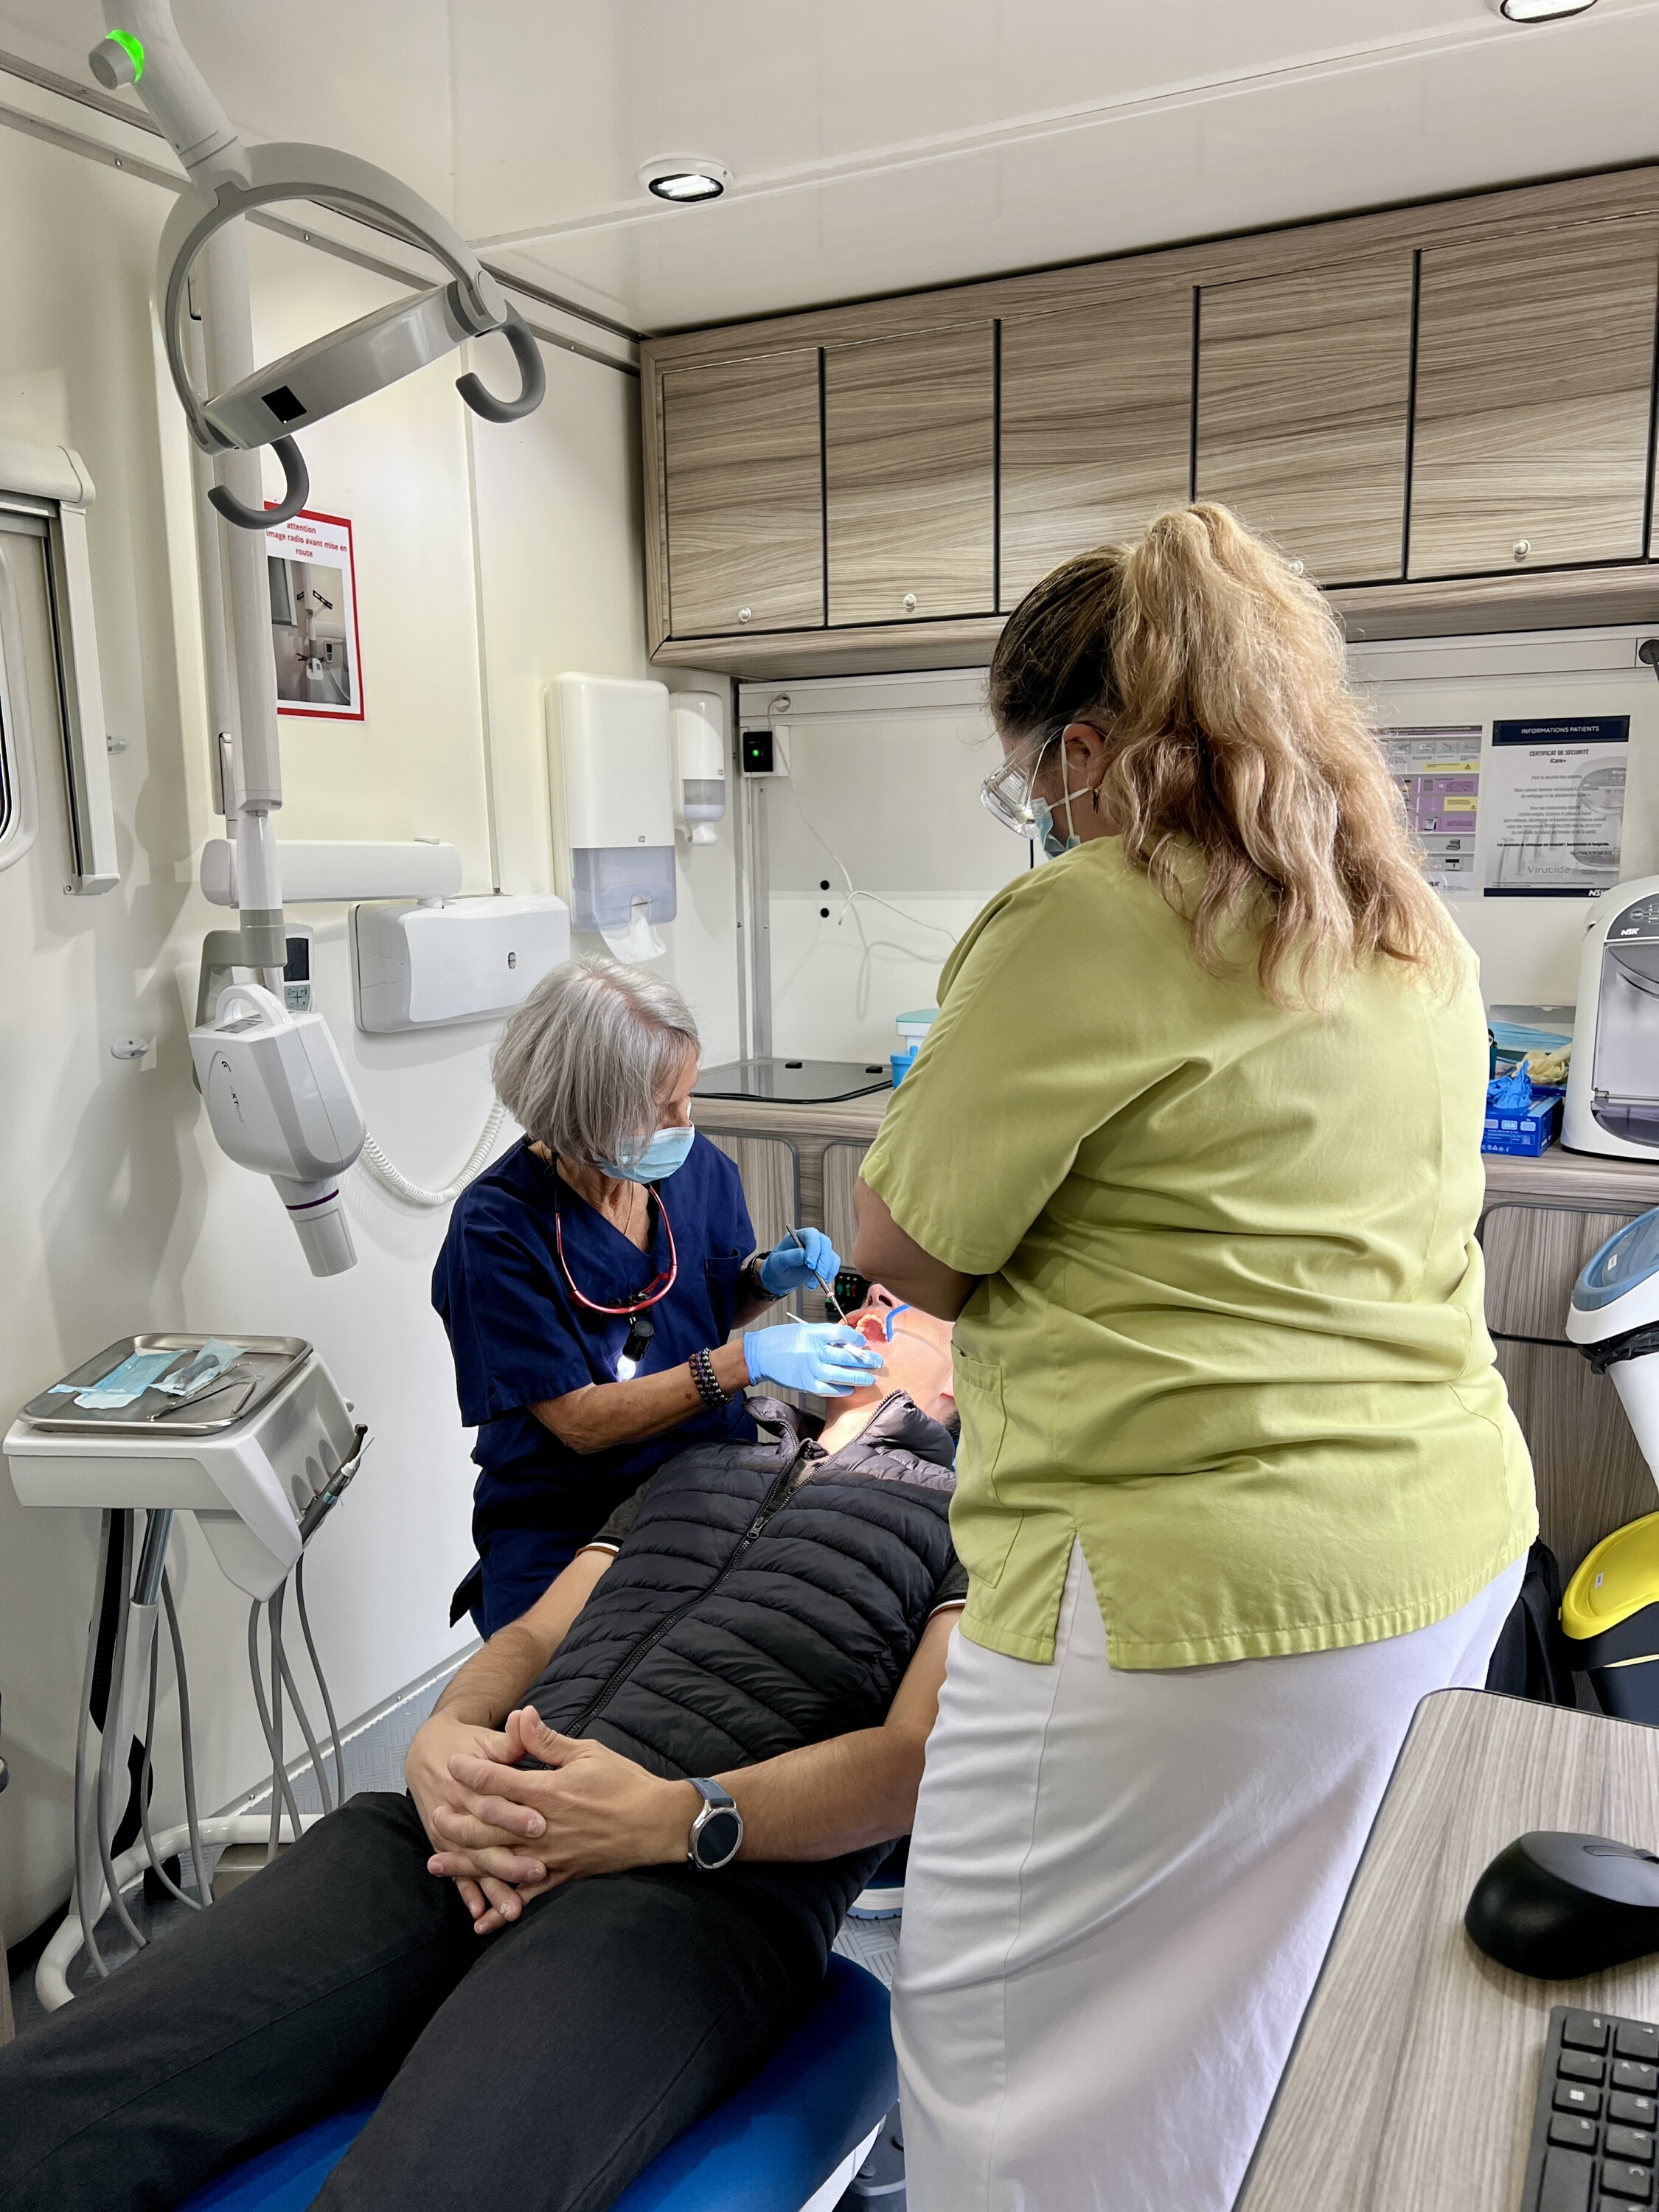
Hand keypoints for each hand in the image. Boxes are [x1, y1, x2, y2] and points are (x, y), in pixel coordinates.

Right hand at [407, 1710, 532, 1932]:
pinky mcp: (446, 1845)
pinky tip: (482, 1916)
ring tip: (514, 1908)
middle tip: (538, 1872)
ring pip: (473, 1864)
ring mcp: (450, 1832)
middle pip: (484, 1839)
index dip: (515, 1813)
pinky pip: (458, 1874)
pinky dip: (469, 1894)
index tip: (540, 1824)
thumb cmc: (465, 1743)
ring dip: (493, 1887)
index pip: (493, 1800)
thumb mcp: (486, 1738)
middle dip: (509, 1858)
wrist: (425, 1751)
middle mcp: (457, 1811)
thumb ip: (510, 1738)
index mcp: (469, 1782)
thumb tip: (525, 1719)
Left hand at [424, 1709, 699, 1923]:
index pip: (500, 1782)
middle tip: (435, 1815)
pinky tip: (480, 1920)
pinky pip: (527, 1895)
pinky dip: (502, 1907)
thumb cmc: (624, 1783)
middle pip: (490, 1826)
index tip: (452, 1764)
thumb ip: (548, 1741)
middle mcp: (544, 1827)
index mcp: (549, 1792)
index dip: (473, 1772)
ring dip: (466, 1864)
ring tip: (436, 1863)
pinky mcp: (562, 1875)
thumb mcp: (588, 1752)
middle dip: (458, 1822)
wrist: (657, 1823)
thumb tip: (522, 1715)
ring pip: (499, 1862)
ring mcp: (551, 1855)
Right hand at [742, 1321, 883, 1397]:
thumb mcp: (805, 1330)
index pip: (842, 1333)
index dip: (856, 1337)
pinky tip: (850, 1389)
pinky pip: (828, 1389)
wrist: (761, 1354)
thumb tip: (848, 1342)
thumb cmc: (783, 1340)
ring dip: (858, 1377)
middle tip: (877, 1362)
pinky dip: (841, 1390)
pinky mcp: (806, 1383)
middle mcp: (814, 1351)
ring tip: (869, 1378)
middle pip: (846, 1356)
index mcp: (814, 1333)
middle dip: (865, 1360)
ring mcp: (811, 1369)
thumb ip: (826, 1335)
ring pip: (841, 1374)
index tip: (863, 1342)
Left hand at [758, 1227, 840, 1297]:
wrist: (780, 1277)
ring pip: (831, 1257)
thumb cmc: (777, 1266)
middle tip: (817, 1276)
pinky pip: (833, 1266)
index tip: (810, 1264)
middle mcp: (812, 1241)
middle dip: (822, 1262)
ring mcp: (820, 1251)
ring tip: (811, 1284)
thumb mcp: (777, 1261)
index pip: (811, 1235)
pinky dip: (829, 1275)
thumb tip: (803, 1254)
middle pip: (825, 1245)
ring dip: (825, 1272)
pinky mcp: (825, 1262)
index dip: (813, 1248)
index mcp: (799, 1236)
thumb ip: (789, 1257)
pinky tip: (818, 1282)